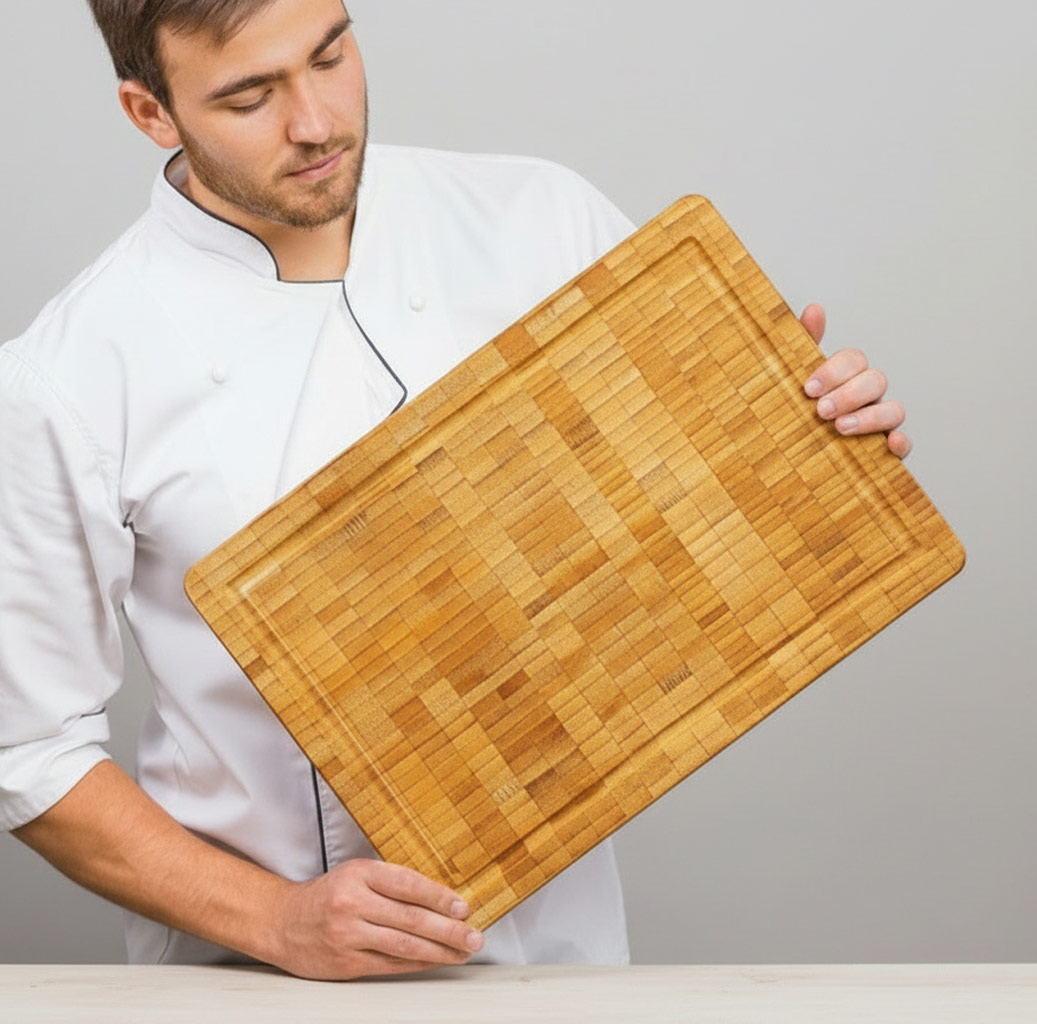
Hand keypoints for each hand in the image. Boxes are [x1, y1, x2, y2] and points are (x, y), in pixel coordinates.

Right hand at [270, 858, 483, 979]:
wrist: (281, 921)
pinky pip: (389, 965)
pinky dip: (417, 964)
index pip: (409, 885)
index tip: (463, 908)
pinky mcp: (345, 962)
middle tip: (474, 937)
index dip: (440, 898)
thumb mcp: (356, 874)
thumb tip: (440, 899)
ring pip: (403, 945)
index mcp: (360, 873)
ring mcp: (348, 934)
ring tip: (462, 952)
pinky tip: (434, 962)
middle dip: (448, 930)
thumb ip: (391, 883)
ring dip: (438, 951)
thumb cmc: (327, 895)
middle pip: (411, 918)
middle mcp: (353, 902)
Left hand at [799, 303, 911, 458]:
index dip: (834, 371)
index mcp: (846, 376)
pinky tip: (891, 444)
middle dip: (848, 394)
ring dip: (870, 417)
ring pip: (894, 410)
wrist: (788, 458)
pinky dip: (902, 443)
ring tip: (840, 428)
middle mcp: (867, 397)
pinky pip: (906, 444)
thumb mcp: (792, 379)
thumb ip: (803, 345)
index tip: (808, 389)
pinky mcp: (885, 452)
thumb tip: (814, 309)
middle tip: (821, 411)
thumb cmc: (796, 411)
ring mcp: (880, 423)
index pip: (854, 359)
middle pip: (875, 381)